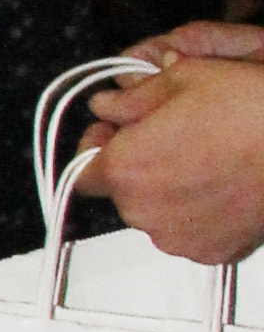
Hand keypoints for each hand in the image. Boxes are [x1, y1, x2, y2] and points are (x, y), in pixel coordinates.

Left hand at [77, 31, 263, 268]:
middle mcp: (144, 212)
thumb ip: (133, 98)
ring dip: (169, 190)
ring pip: (157, 213)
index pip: (84, 168)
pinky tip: (225, 185)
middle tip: (174, 137)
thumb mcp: (186, 79)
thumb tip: (105, 103)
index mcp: (125, 168)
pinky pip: (190, 232)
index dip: (98, 147)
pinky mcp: (212, 253)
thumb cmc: (250, 107)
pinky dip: (199, 213)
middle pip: (123, 191)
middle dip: (139, 165)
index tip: (116, 131)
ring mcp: (178, 238)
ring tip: (207, 159)